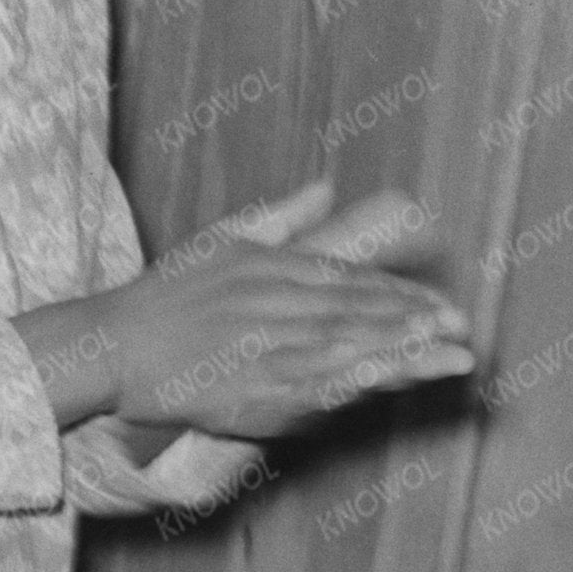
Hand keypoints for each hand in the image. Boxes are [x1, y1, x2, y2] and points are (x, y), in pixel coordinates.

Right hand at [108, 179, 474, 435]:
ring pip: (344, 347)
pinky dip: (353, 383)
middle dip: (415, 321)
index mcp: (268, 266)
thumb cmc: (164, 295)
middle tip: (461, 329)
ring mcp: (262, 345)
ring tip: (448, 358)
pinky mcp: (248, 386)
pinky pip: (310, 386)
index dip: (401, 294)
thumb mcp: (219, 240)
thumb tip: (325, 185)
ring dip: (401, 353)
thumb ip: (280, 215)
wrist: (111, 344)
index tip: (442, 306)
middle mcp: (271, 302)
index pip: (350, 280)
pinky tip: (386, 383)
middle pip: (357, 312)